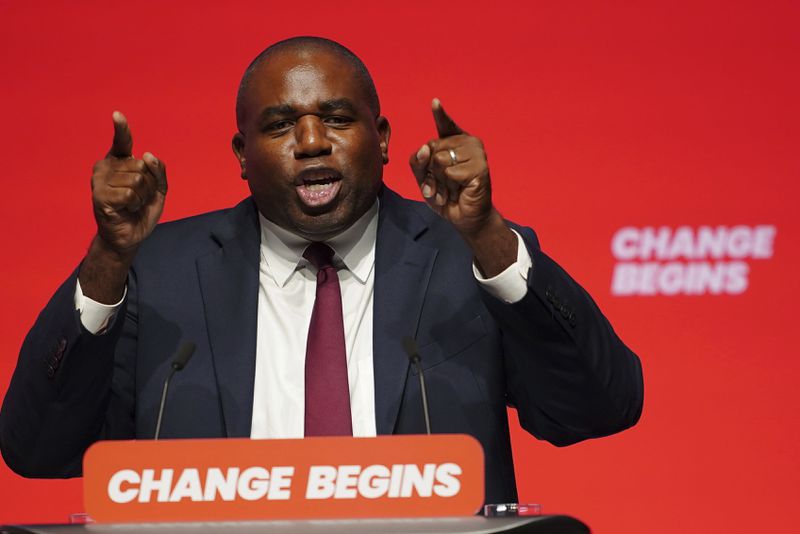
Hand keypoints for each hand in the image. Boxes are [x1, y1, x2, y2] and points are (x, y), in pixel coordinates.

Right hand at [91, 111, 166, 258]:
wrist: (130, 235)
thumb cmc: (141, 210)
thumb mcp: (158, 189)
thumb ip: (158, 171)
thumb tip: (147, 154)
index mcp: (119, 162)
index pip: (122, 142)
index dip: (121, 129)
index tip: (117, 115)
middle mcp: (106, 166)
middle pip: (141, 166)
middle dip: (148, 185)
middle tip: (139, 197)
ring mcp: (100, 180)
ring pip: (136, 179)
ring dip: (142, 196)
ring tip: (132, 204)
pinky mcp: (99, 195)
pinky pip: (129, 193)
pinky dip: (134, 203)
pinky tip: (126, 209)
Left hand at [409, 99, 516, 276]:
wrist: (465, 218)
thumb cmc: (447, 196)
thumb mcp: (424, 179)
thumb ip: (418, 161)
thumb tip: (425, 148)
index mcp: (455, 143)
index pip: (445, 126)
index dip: (440, 114)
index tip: (434, 103)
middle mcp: (467, 143)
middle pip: (432, 147)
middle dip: (431, 172)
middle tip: (445, 184)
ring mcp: (476, 153)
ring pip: (440, 159)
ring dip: (441, 181)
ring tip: (452, 188)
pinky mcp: (481, 167)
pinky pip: (451, 172)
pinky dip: (450, 186)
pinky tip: (460, 191)